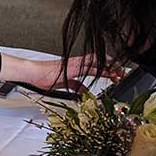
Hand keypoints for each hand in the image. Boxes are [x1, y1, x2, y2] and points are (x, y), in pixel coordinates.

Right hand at [5, 54, 124, 90]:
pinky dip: (99, 69)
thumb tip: (85, 93)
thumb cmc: (43, 78)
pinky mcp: (72, 67)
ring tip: (119, 74)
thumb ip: (76, 87)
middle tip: (123, 74)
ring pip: (97, 61)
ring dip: (109, 67)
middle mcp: (77, 62)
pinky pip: (88, 66)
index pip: (95, 65)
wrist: (32, 72)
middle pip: (99, 61)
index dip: (108, 69)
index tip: (117, 75)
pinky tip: (106, 73)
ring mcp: (75, 63)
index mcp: (75, 66)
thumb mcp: (64, 84)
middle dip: (113, 67)